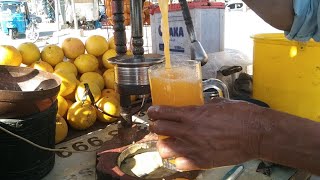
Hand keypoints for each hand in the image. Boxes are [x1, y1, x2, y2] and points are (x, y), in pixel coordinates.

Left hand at [147, 98, 263, 170]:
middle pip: (159, 129)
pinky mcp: (201, 161)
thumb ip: (203, 107)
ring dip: (164, 144)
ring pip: (164, 149)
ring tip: (169, 142)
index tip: (152, 112)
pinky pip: (180, 164)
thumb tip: (198, 108)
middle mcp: (189, 131)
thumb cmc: (241, 116)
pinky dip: (179, 160)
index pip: (163, 112)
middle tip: (157, 125)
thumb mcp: (219, 104)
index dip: (154, 112)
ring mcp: (194, 148)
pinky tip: (183, 155)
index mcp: (192, 114)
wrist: (256, 134)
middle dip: (155, 126)